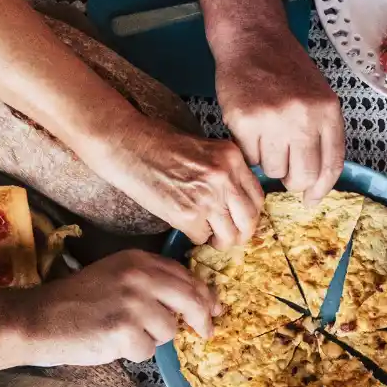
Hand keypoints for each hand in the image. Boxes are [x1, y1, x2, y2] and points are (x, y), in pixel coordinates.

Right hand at [23, 250, 218, 364]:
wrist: (40, 318)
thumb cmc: (79, 301)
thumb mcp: (117, 276)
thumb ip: (153, 282)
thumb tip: (196, 301)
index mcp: (139, 260)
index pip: (186, 276)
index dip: (205, 295)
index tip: (214, 308)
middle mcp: (139, 277)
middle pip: (191, 300)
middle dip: (202, 319)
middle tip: (206, 332)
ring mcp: (133, 303)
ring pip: (170, 330)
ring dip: (152, 338)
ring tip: (124, 332)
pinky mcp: (125, 331)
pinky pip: (148, 350)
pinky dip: (134, 353)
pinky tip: (112, 342)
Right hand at [87, 116, 263, 248]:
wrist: (129, 146)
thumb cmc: (161, 145)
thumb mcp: (206, 149)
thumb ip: (227, 171)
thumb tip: (240, 202)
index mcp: (232, 157)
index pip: (258, 197)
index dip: (251, 214)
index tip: (243, 220)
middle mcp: (224, 176)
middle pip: (249, 220)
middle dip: (241, 234)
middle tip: (230, 236)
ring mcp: (207, 197)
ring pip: (229, 235)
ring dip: (220, 241)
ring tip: (210, 236)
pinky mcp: (186, 214)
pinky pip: (202, 238)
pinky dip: (196, 237)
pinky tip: (188, 226)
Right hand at [214, 26, 344, 201]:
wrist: (253, 40)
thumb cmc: (285, 71)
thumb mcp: (318, 97)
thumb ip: (322, 134)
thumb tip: (316, 183)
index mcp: (328, 111)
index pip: (331, 165)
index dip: (321, 189)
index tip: (311, 200)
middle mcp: (304, 117)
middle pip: (303, 176)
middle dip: (292, 181)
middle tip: (284, 169)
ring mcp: (274, 119)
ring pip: (273, 170)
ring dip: (268, 162)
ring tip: (265, 137)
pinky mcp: (245, 121)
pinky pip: (249, 158)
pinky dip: (249, 151)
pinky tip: (251, 129)